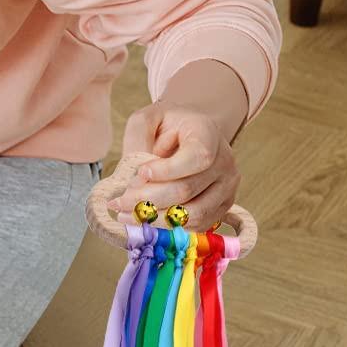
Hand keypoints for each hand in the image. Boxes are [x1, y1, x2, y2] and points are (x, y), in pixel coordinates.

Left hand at [112, 96, 242, 233]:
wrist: (192, 132)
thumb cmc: (166, 125)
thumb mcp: (146, 119)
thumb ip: (137, 139)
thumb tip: (133, 178)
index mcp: (208, 134)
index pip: (196, 158)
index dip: (166, 171)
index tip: (141, 173)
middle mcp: (224, 161)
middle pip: (187, 189)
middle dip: (148, 200)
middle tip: (119, 203)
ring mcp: (227, 186)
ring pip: (194, 213)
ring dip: (156, 218)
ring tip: (127, 215)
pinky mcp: (223, 205)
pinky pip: (198, 224)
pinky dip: (170, 226)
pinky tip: (146, 220)